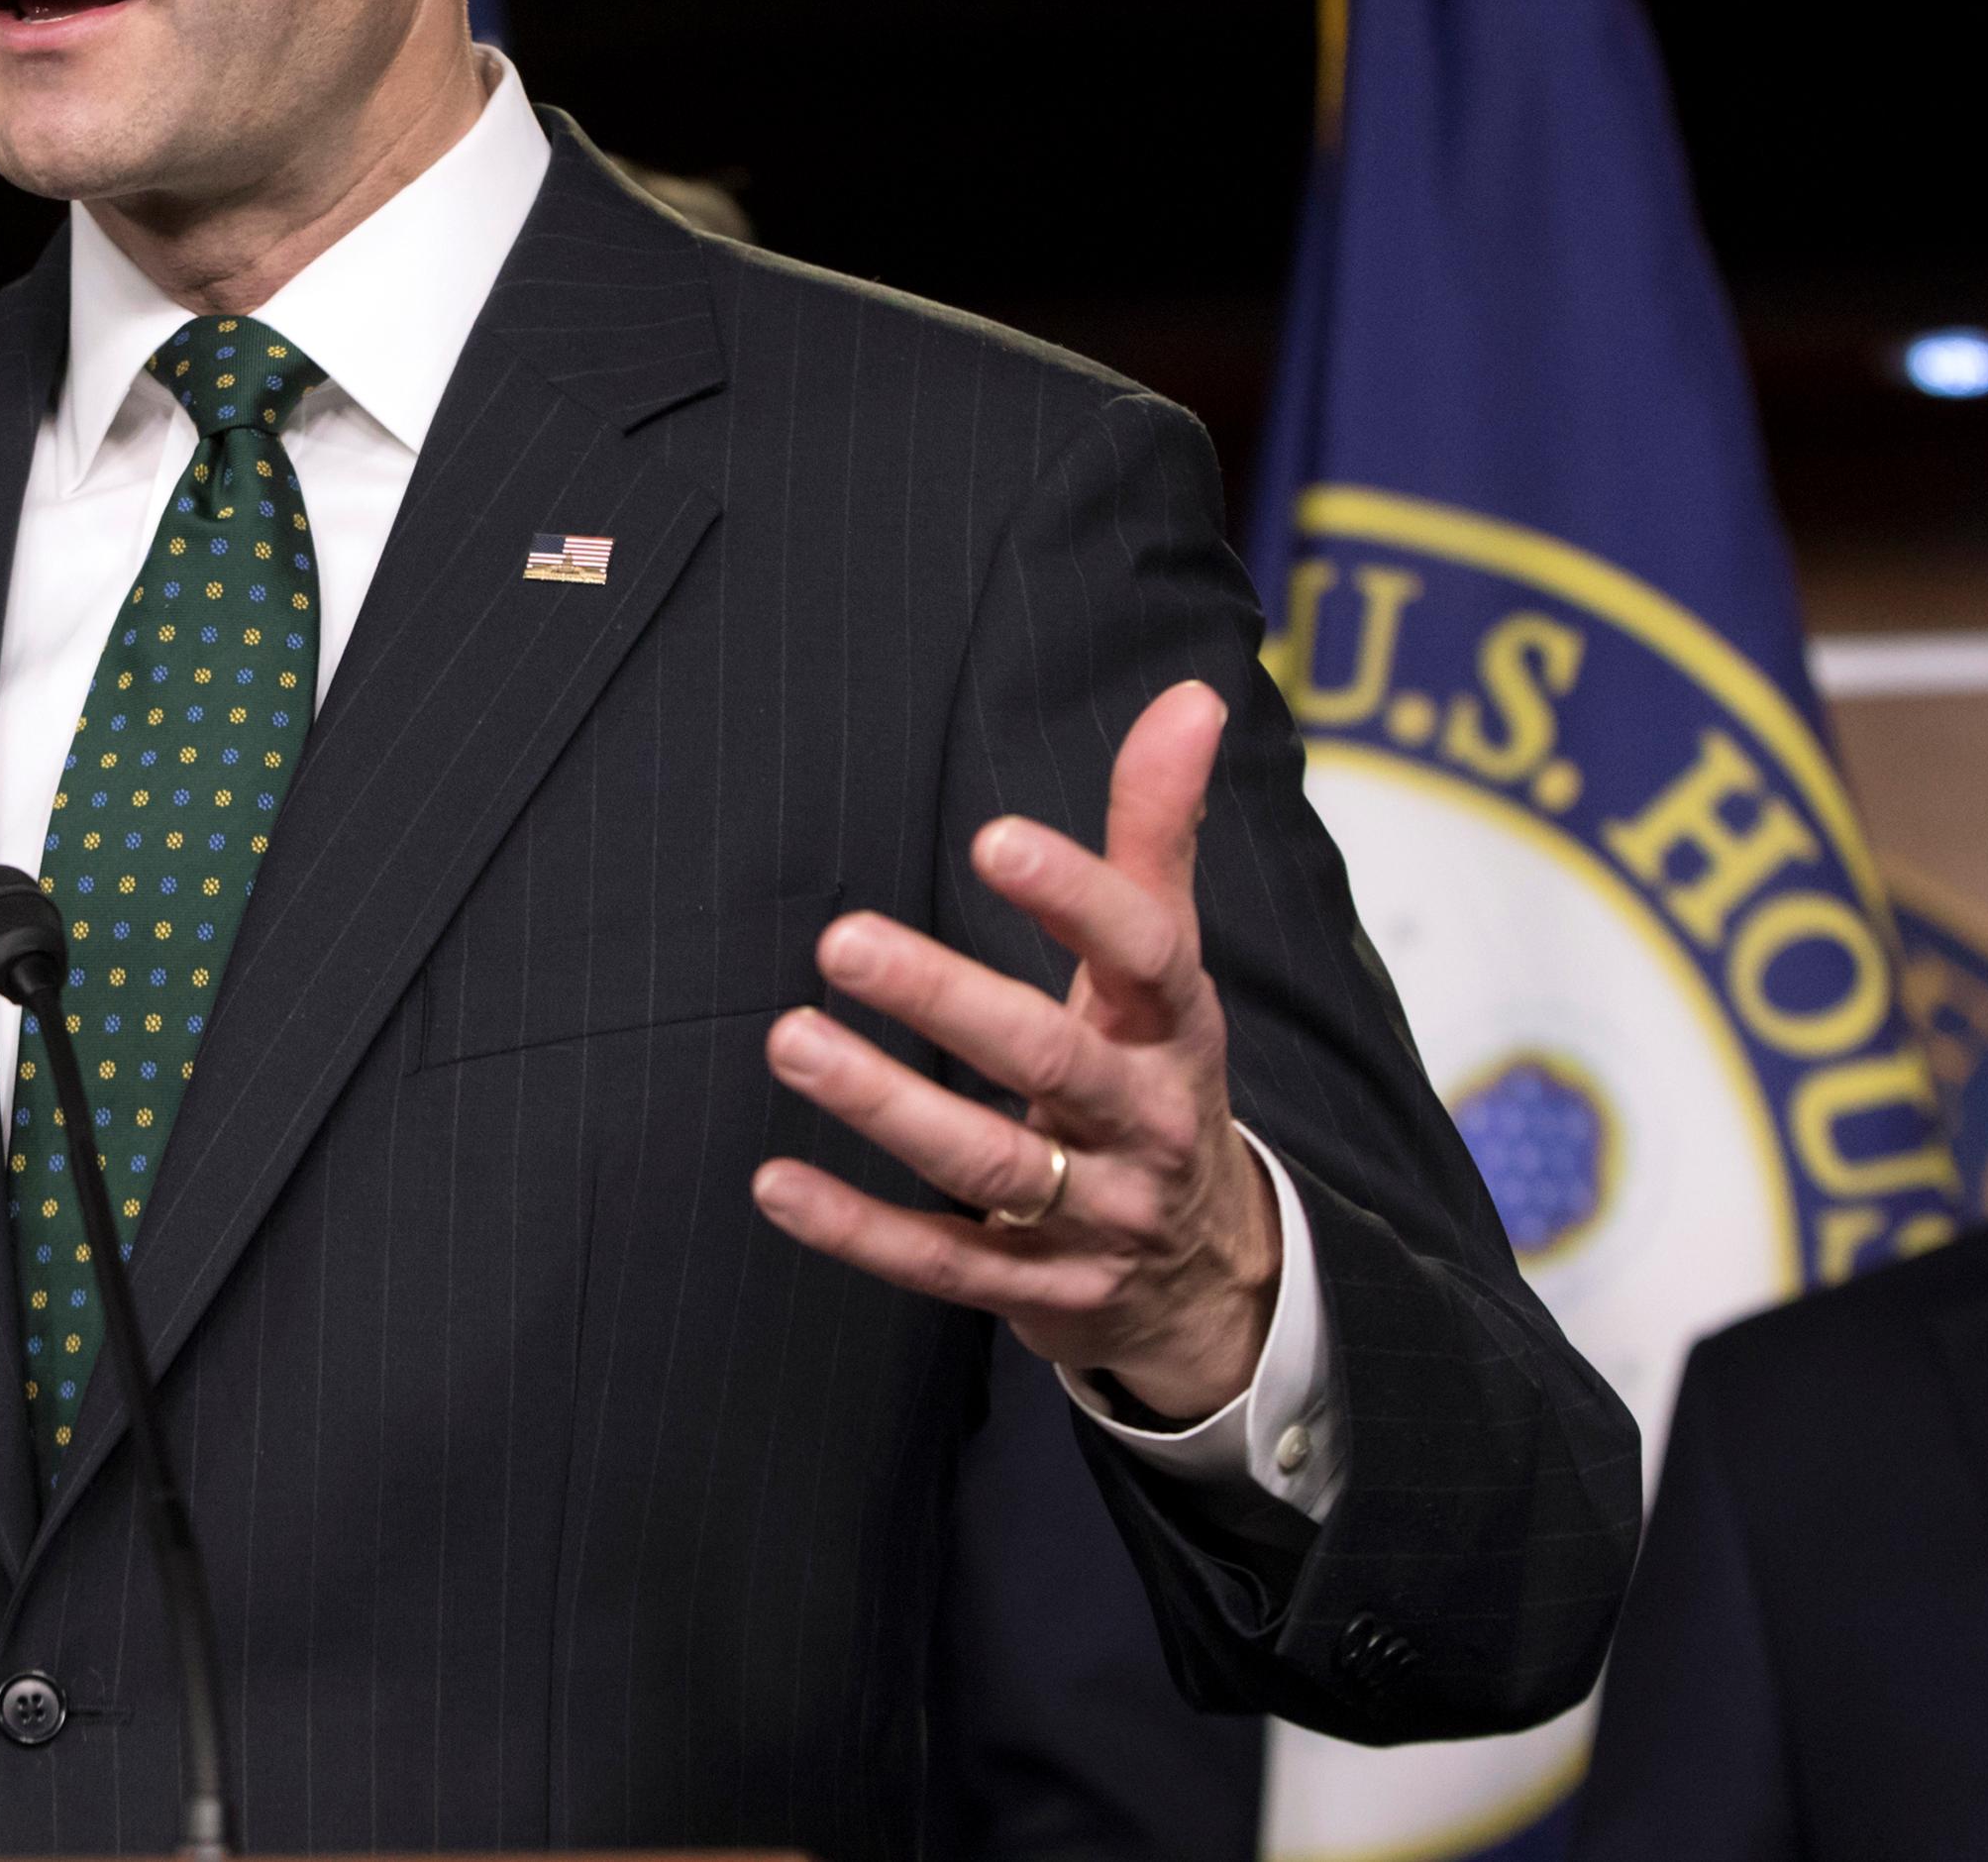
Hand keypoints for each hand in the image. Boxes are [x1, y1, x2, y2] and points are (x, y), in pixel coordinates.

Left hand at [751, 679, 1283, 1419]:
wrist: (1211, 1278)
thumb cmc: (1157, 1077)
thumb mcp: (1167, 964)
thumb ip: (1157, 831)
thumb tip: (1191, 694)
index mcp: (1174, 1027)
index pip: (1143, 952)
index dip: (1077, 897)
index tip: (992, 838)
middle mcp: (1144, 1120)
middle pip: (1050, 1064)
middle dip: (948, 1002)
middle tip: (840, 941)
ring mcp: (1094, 1217)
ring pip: (990, 1168)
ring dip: (887, 1106)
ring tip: (789, 1041)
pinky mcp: (1037, 1292)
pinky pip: (943, 1264)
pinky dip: (859, 1230)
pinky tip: (775, 1184)